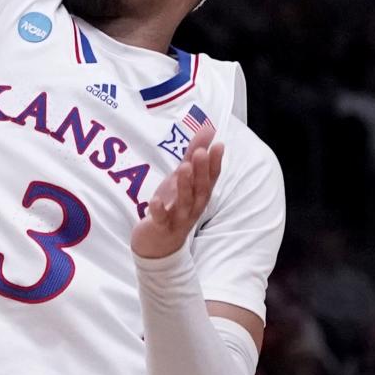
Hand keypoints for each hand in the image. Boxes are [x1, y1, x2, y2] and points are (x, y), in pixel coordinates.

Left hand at [131, 123, 224, 259]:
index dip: (215, 163)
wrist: (158, 244)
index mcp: (198, 195)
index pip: (211, 178)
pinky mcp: (160, 227)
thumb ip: (192, 155)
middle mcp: (192, 207)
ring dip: (185, 185)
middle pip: (200, 189)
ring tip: (184, 167)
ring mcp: (177, 218)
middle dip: (202, 171)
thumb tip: (208, 130)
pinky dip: (159, 210)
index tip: (219, 145)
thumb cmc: (172, 207)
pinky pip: (161, 219)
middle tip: (201, 152)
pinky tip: (155, 200)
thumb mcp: (181, 179)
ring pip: (184, 202)